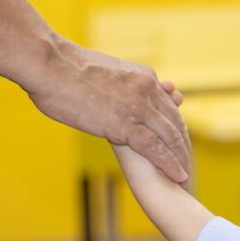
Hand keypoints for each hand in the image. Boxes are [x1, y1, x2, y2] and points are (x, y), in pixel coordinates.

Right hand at [25, 38, 190, 183]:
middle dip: (183, 144)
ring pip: (170, 136)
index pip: (168, 104)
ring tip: (186, 175)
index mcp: (143, 76)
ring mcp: (138, 107)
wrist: (51, 64)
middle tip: (188, 161)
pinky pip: (154, 147)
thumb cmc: (65, 67)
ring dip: (181, 157)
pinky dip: (169, 164)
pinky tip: (178, 175)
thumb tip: (113, 89)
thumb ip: (119, 82)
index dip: (176, 123)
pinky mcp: (125, 124)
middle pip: (175, 121)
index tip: (181, 138)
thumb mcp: (104, 70)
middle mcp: (148, 90)